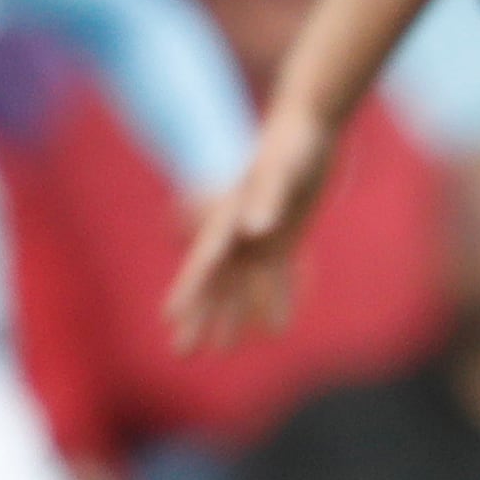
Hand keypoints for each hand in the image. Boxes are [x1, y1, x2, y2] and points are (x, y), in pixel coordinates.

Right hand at [166, 115, 331, 348]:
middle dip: (198, 316)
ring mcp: (260, 238)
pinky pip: (277, 276)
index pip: (205, 260)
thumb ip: (267, 198)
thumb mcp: (283, 169)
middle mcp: (239, 233)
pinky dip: (274, 300)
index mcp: (230, 217)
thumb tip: (254, 231)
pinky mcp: (284, 239)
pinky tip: (274, 329)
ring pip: (241, 286)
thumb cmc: (293, 145)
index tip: (169, 319)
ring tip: (217, 351)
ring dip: (230, 316)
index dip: (189, 290)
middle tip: (180, 353)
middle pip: (215, 281)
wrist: (309, 127)